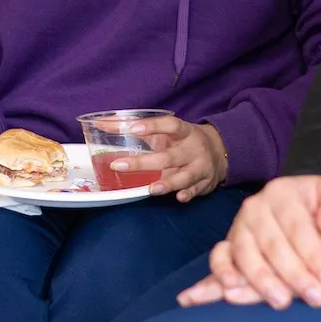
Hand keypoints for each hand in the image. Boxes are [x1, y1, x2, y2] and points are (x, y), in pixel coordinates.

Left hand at [109, 116, 227, 201]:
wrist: (220, 152)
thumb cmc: (183, 141)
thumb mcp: (167, 132)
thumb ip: (138, 129)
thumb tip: (100, 124)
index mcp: (185, 132)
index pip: (170, 126)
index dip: (153, 126)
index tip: (133, 127)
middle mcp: (194, 149)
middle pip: (170, 156)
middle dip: (145, 163)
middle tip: (119, 165)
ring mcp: (201, 167)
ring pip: (186, 176)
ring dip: (169, 183)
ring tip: (152, 188)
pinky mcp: (205, 183)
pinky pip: (196, 190)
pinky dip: (188, 194)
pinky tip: (179, 197)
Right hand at [179, 174, 320, 308]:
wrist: (302, 211)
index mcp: (282, 192)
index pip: (297, 226)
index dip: (314, 255)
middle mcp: (255, 207)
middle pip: (272, 244)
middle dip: (294, 274)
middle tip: (316, 299)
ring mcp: (238, 226)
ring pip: (245, 254)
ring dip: (263, 280)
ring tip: (283, 302)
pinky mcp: (228, 245)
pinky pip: (219, 258)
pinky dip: (222, 273)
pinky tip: (232, 290)